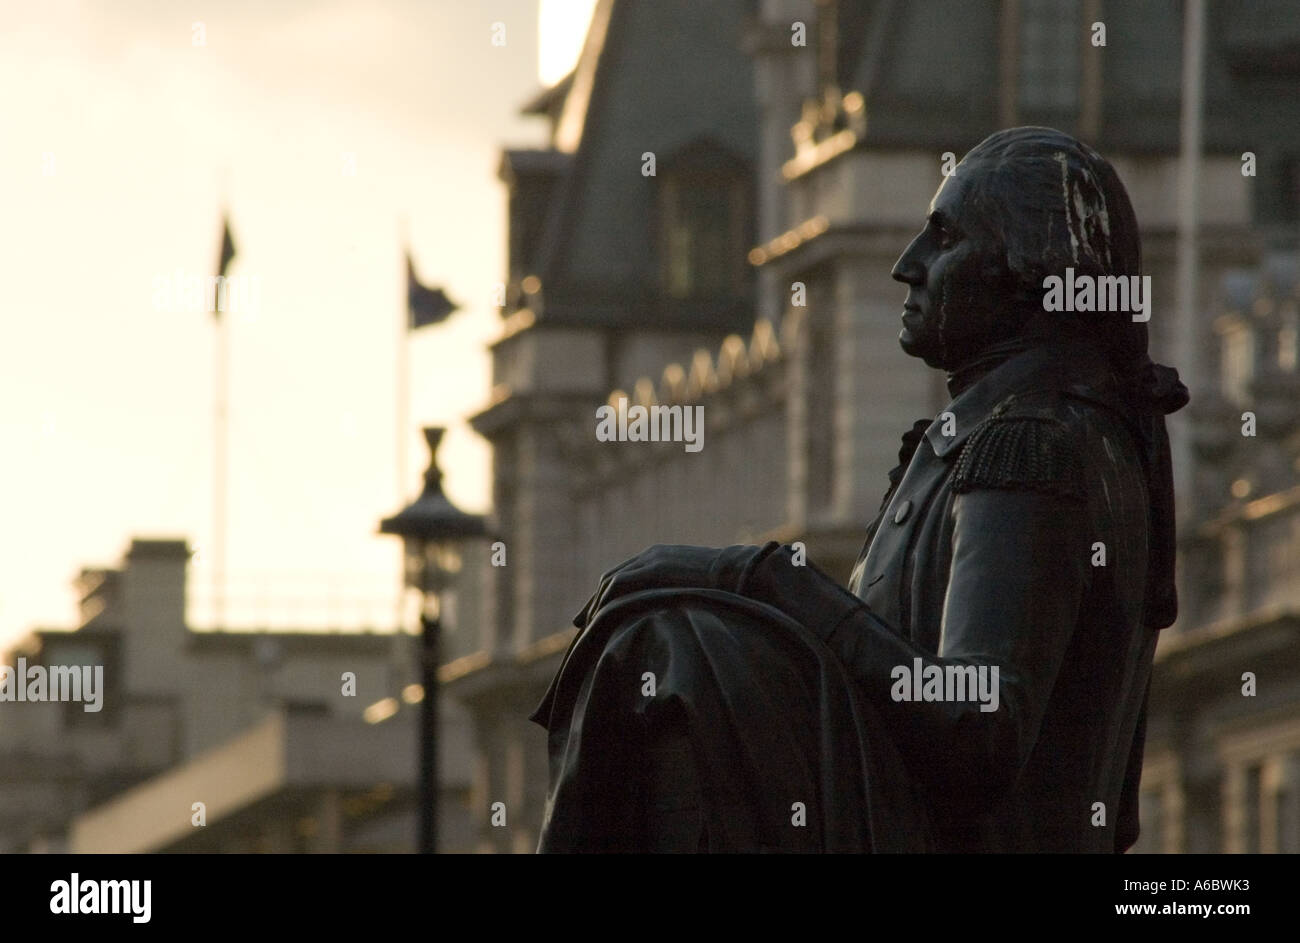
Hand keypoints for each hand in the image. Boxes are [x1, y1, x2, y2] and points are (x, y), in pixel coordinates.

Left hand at [575, 543, 771, 626]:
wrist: (744, 572)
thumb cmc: (731, 587)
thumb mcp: (699, 590)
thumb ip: (682, 598)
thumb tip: (679, 621)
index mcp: (662, 558)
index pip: (625, 577)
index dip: (607, 597)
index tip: (595, 616)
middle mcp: (651, 556)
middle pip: (611, 579)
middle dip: (594, 602)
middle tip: (582, 625)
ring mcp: (651, 560)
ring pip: (610, 583)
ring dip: (596, 607)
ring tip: (588, 630)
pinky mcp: (653, 568)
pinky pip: (618, 586)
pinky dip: (605, 604)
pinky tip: (598, 622)